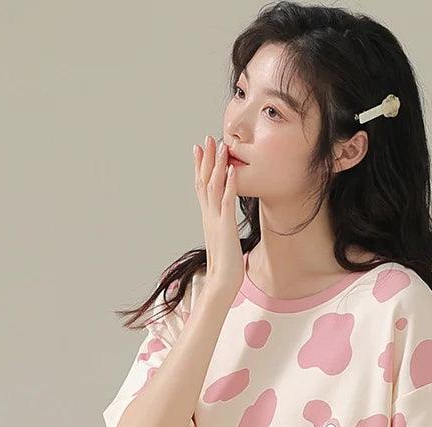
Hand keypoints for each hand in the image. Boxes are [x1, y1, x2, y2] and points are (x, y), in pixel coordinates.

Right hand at [194, 134, 243, 298]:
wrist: (221, 283)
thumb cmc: (224, 266)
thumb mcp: (222, 241)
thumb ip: (222, 228)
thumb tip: (223, 224)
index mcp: (208, 218)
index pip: (201, 187)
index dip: (200, 167)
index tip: (200, 149)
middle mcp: (209, 216)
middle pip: (204, 181)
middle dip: (206, 159)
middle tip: (207, 138)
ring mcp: (216, 220)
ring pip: (214, 186)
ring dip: (217, 165)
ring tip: (220, 145)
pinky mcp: (225, 226)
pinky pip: (226, 201)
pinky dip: (229, 184)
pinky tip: (232, 170)